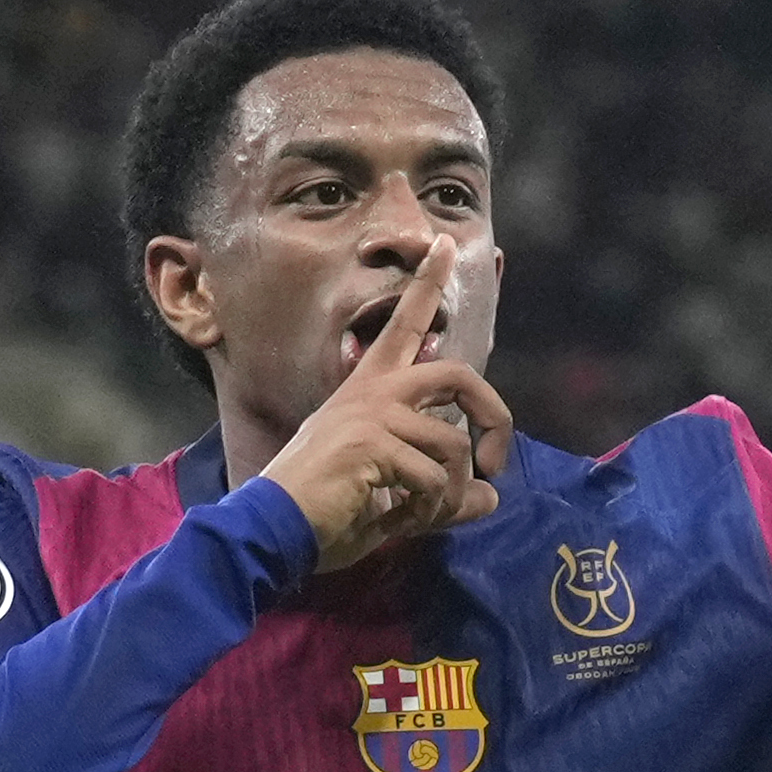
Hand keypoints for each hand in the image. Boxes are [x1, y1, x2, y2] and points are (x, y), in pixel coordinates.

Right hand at [260, 238, 514, 572]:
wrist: (277, 530)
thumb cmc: (329, 513)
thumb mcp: (399, 501)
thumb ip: (446, 495)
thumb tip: (491, 499)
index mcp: (371, 390)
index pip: (404, 324)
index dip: (428, 283)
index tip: (444, 241)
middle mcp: (373, 391)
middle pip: (459, 376)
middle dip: (494, 418)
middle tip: (495, 466)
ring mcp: (371, 413)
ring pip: (454, 446)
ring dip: (450, 494)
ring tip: (422, 515)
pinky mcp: (372, 443)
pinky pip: (435, 477)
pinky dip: (431, 509)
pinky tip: (398, 520)